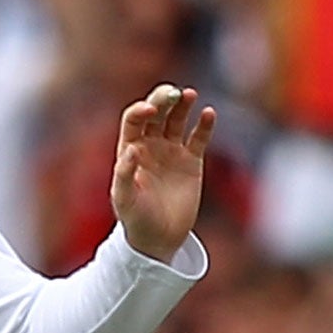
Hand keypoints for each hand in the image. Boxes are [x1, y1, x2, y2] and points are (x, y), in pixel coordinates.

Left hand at [112, 85, 215, 262]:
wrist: (159, 239)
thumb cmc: (135, 219)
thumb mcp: (124, 199)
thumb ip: (123, 174)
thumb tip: (131, 150)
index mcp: (130, 149)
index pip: (134, 119)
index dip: (140, 111)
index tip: (150, 110)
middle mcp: (150, 144)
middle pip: (157, 112)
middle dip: (163, 100)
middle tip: (173, 93)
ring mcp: (172, 151)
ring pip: (177, 119)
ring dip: (183, 105)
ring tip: (189, 94)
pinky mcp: (192, 161)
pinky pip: (199, 137)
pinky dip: (204, 125)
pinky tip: (209, 113)